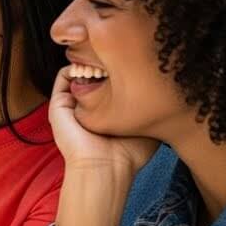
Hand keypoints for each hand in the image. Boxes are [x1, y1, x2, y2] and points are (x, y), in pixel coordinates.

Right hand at [48, 67, 159, 225]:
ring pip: (76, 72)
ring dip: (88, 62)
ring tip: (105, 61)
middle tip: (119, 57)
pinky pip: (63, 77)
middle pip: (91, 75)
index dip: (118, 70)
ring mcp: (71, 104)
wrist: (105, 168)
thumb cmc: (128, 154)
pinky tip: (93, 68)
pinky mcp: (58, 104)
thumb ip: (151, 109)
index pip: (107, 83)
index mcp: (103, 112)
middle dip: (103, 62)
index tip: (134, 62)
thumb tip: (166, 89)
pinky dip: (75, 67)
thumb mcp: (146, 126)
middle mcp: (86, 107)